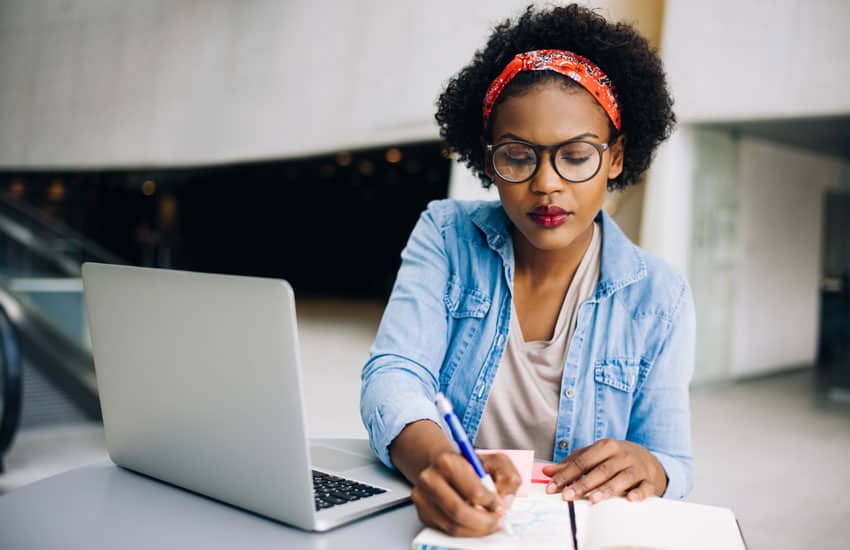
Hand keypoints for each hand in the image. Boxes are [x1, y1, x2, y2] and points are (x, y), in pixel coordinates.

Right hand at [410, 451, 520, 536]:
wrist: (444, 466)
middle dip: (484, 522)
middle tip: (497, 520)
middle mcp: (429, 479)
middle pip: (459, 512)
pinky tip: (475, 524)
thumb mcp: (494, 461)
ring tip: (489, 523)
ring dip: (476, 530)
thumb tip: (506, 499)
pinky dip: (466, 532)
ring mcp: (423, 497)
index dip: (491, 503)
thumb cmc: (470, 465)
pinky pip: (447, 531)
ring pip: (453, 526)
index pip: (472, 491)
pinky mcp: (423, 513)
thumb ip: (508, 476)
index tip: (500, 506)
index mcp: (447, 462)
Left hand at [542, 439, 666, 503]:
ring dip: (607, 489)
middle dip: (583, 484)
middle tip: (568, 496)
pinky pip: (645, 487)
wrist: (648, 459)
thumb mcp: (594, 455)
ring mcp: (636, 468)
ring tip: (593, 499)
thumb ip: (571, 463)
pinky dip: (639, 493)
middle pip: (600, 470)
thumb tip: (548, 471)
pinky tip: (631, 499)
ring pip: (621, 478)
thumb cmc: (615, 458)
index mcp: (606, 446)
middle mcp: (622, 455)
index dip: (566, 474)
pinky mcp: (649, 480)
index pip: (583, 461)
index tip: (552, 487)